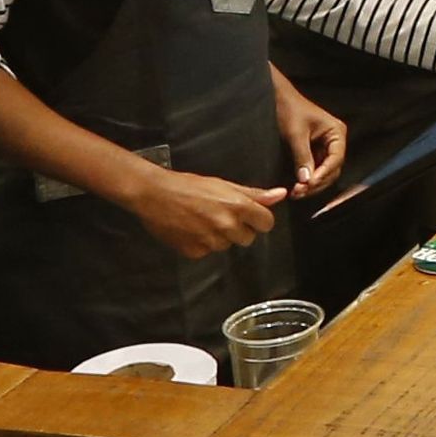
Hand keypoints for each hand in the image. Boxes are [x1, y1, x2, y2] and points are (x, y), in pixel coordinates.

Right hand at [126, 161, 281, 260]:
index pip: (267, 223)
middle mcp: (227, 225)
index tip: (250, 216)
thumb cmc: (189, 185)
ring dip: (219, 237)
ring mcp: (210, 241)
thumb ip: (254, 193)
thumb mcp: (224, 184)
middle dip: (239, 229)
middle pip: (248, 238)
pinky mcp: (195, 252)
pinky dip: (201, 244)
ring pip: (227, 246)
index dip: (259, 220)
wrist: (155, 194)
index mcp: (237, 206)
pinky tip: (191, 230)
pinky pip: (207, 252)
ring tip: (202, 220)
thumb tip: (281, 194)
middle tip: (221, 216)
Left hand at [272, 75, 348, 198]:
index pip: (336, 159)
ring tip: (296, 192)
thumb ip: (302, 156)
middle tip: (299, 192)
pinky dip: (306, 179)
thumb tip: (306, 181)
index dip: (324, 173)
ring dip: (311, 184)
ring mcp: (324, 148)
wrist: (276, 98)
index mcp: (336, 132)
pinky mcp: (313, 152)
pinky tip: (296, 186)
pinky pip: (314, 170)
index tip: (309, 184)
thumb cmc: (288, 109)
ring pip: (323, 173)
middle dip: (317, 182)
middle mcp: (334, 141)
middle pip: (332, 169)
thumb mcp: (295, 133)